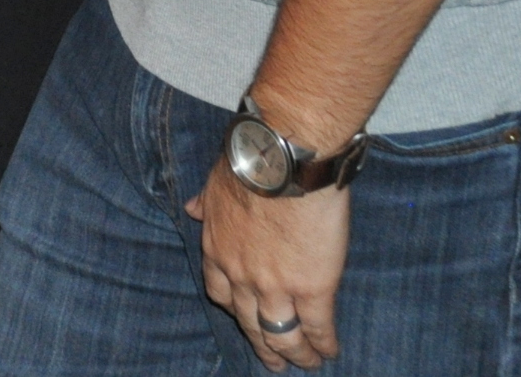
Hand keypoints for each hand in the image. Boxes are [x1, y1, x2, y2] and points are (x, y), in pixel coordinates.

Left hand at [186, 163, 347, 369]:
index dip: (235, 309)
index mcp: (217, 250)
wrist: (283, 162)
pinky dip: (323, 344)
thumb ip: (205, 203)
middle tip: (273, 360)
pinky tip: (329, 351)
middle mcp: (241, 276)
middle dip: (262, 344)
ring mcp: (275, 286)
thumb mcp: (214, 182)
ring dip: (295, 353)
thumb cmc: (251, 164)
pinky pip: (317, 327)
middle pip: (250, 322)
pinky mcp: (312, 288)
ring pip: (282, 334)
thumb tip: (191, 209)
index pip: (220, 293)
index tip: (245, 317)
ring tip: (306, 363)